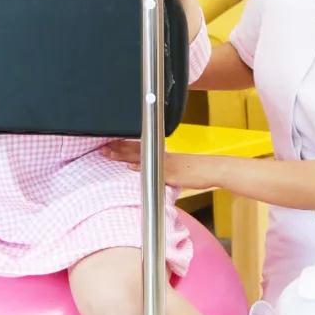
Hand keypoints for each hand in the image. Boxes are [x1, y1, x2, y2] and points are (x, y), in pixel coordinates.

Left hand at [102, 141, 218, 189]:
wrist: (212, 170)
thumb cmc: (195, 171)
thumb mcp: (176, 168)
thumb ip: (160, 169)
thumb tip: (144, 171)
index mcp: (161, 155)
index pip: (138, 147)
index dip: (123, 145)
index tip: (109, 142)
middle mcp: (161, 156)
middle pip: (135, 150)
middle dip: (118, 148)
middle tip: (101, 145)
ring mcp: (165, 164)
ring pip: (140, 157)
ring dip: (124, 155)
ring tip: (108, 153)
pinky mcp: (170, 172)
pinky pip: (154, 170)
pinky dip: (142, 168)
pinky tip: (131, 167)